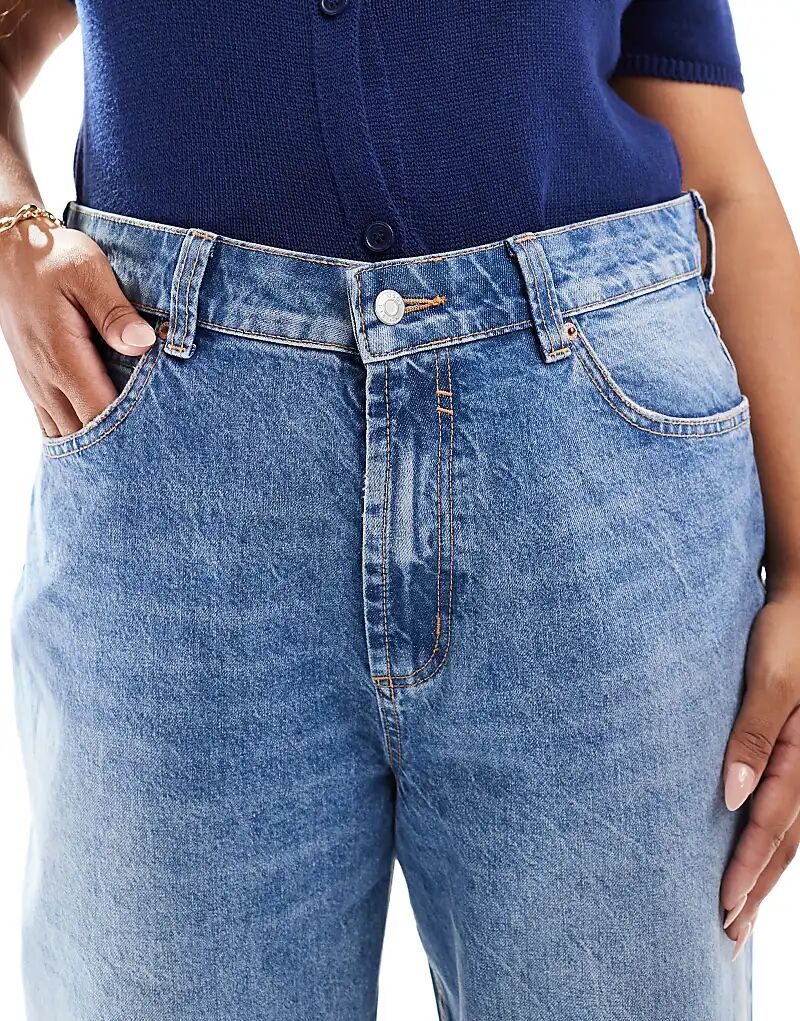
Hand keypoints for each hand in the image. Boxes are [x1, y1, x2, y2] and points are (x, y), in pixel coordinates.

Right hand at [0, 215, 155, 437]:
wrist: (7, 247)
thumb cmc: (53, 257)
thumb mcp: (88, 272)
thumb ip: (115, 312)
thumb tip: (142, 343)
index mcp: (64, 356)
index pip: (100, 413)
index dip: (131, 432)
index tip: (161, 437)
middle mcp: (46, 377)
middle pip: (85, 431)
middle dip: (119, 444)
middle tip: (156, 450)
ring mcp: (36, 381)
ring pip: (66, 432)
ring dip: (96, 442)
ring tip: (133, 449)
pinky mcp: (33, 378)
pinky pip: (52, 420)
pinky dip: (75, 433)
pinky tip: (99, 437)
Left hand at [720, 592, 799, 957]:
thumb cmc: (785, 633)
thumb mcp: (771, 677)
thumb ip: (752, 734)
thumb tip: (731, 795)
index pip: (771, 823)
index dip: (746, 867)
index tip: (720, 906)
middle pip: (785, 840)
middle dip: (755, 888)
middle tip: (726, 933)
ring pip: (790, 832)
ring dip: (764, 874)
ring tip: (737, 914)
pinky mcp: (796, 753)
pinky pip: (790, 810)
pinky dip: (773, 843)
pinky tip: (755, 861)